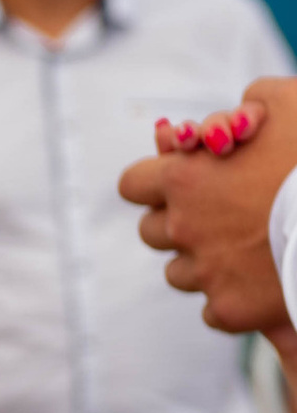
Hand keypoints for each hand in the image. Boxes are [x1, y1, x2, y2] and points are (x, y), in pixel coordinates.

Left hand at [117, 76, 296, 335]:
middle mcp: (185, 228)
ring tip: (244, 246)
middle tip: (219, 214)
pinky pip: (213, 309)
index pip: (132, 184)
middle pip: (152, 231)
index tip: (181, 183)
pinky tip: (260, 281)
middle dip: (178, 221)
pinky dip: (231, 297)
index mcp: (184, 177)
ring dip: (201, 259)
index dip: (155, 182)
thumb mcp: (289, 101)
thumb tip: (236, 121)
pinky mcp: (231, 311)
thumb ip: (252, 103)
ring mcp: (206, 273)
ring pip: (178, 272)